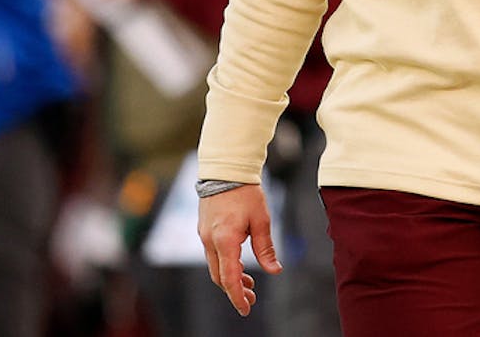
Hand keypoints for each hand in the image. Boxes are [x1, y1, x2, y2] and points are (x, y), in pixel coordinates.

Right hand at [197, 184, 281, 315]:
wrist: (226, 170)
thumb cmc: (246, 193)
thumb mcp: (261, 220)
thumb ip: (265, 248)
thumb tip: (275, 270)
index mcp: (225, 240)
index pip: (229, 278)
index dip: (237, 297)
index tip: (246, 309)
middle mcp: (210, 241)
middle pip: (219, 277)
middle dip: (235, 290)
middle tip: (252, 298)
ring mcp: (204, 236)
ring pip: (214, 267)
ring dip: (230, 277)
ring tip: (249, 284)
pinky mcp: (204, 230)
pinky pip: (212, 255)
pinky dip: (224, 264)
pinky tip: (238, 264)